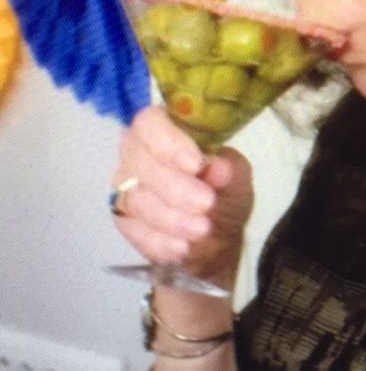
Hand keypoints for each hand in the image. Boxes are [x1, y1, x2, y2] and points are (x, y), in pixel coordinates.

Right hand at [112, 105, 252, 288]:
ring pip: (136, 198)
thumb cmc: (223, 194)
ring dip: (171, 218)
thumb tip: (219, 167)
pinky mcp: (122, 218)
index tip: (197, 165)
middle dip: (175, 187)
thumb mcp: (237, 179)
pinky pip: (132, 229)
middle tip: (207, 204)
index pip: (150, 123)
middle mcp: (137, 152)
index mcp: (165, 129)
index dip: (169, 143)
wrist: (214, 238)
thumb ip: (230, 170)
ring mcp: (125, 186)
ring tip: (202, 230)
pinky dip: (159, 241)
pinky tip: (181, 247)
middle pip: (139, 161)